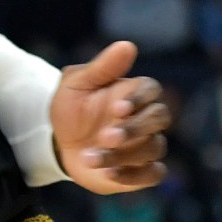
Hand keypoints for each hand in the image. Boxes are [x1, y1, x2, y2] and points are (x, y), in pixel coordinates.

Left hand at [52, 41, 170, 193]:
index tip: (116, 108)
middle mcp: (146, 119)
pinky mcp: (143, 171)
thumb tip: (127, 45)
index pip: (152, 90)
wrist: (60, 145)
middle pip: (160, 119)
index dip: (139, 99)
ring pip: (153, 148)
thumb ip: (102, 67)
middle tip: (105, 136)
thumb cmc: (71, 109)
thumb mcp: (76, 84)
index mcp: (134, 93)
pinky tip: (109, 174)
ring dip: (123, 155)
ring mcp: (147, 145)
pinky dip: (134, 176)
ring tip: (89, 158)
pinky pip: (154, 174)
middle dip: (135, 129)